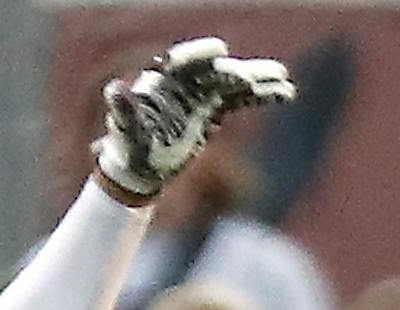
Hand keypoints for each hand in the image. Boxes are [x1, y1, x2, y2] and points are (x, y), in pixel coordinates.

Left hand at [95, 38, 293, 200]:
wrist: (139, 167)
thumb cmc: (128, 146)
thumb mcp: (124, 130)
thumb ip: (122, 109)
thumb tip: (113, 89)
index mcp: (165, 80)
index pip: (185, 61)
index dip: (201, 54)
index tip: (220, 52)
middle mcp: (187, 82)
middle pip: (216, 71)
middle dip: (237, 73)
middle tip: (256, 77)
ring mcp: (204, 94)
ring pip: (236, 82)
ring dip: (260, 80)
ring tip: (283, 80)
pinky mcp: (215, 109)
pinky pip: (243, 99)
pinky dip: (263, 96)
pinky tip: (286, 94)